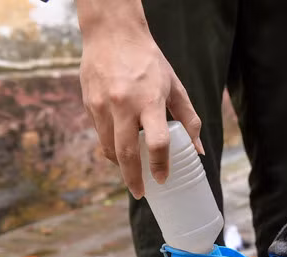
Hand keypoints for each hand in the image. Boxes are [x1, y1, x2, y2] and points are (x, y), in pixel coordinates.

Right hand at [78, 25, 203, 198]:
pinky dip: (110, 148)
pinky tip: (120, 152)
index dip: (160, 164)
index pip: (156, 141)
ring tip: (132, 175)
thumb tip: (197, 151)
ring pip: (108, 147)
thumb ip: (189, 120)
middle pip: (126, 152)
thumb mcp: (175, 87)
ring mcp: (102, 105)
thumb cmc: (149, 61)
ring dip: (120, 166)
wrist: (112, 34)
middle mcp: (123, 104)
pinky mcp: (89, 104)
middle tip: (141, 193)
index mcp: (149, 100)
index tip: (163, 178)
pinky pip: (100, 135)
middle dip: (133, 178)